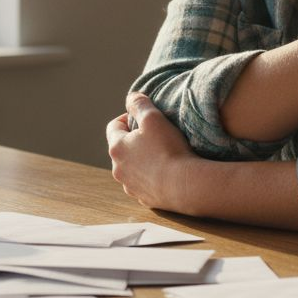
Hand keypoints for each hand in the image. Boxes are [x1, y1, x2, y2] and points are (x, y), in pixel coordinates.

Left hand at [106, 92, 198, 210]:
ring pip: (132, 167)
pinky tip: (167, 171)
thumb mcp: (153, 118)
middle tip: (155, 135)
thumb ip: (139, 104)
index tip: (143, 117)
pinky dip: (151, 176)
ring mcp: (130, 186)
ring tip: (162, 154)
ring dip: (142, 159)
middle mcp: (118, 169)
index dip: (128, 118)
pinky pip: (144, 183)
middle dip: (135, 140)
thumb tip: (131, 98)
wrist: (184, 185)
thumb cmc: (168, 149)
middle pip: (122, 148)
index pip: (114, 126)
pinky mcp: (144, 198)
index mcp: (117, 148)